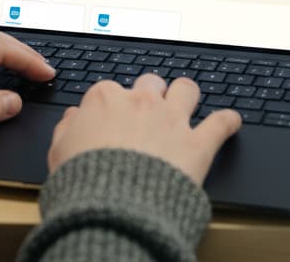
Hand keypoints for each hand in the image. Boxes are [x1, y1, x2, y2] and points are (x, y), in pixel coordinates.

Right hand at [48, 74, 241, 184]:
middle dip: (150, 94)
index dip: (114, 104)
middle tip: (148, 111)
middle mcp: (141, 102)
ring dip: (187, 96)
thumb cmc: (83, 182)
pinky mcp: (197, 143)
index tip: (114, 117)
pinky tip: (231, 122)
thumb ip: (68, 128)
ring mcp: (171, 119)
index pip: (111, 89)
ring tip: (187, 104)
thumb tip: (74, 117)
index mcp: (105, 99)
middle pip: (150, 83)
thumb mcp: (58, 152)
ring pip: (187, 89)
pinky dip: (228, 121)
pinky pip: (222, 122)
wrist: (113, 207)